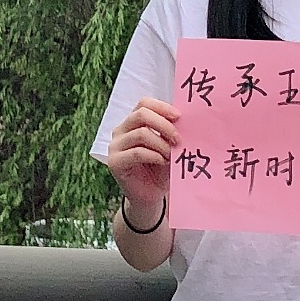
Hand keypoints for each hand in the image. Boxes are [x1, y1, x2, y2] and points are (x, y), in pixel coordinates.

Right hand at [107, 98, 178, 218]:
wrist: (150, 196)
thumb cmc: (160, 169)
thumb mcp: (168, 147)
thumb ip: (171, 132)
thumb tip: (184, 120)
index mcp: (133, 123)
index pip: (144, 103)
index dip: (162, 107)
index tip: (179, 116)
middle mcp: (121, 131)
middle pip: (141, 114)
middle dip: (164, 124)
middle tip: (178, 138)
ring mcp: (115, 146)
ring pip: (141, 133)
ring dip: (161, 143)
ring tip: (171, 154)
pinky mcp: (114, 162)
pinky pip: (137, 152)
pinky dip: (154, 156)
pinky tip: (163, 161)